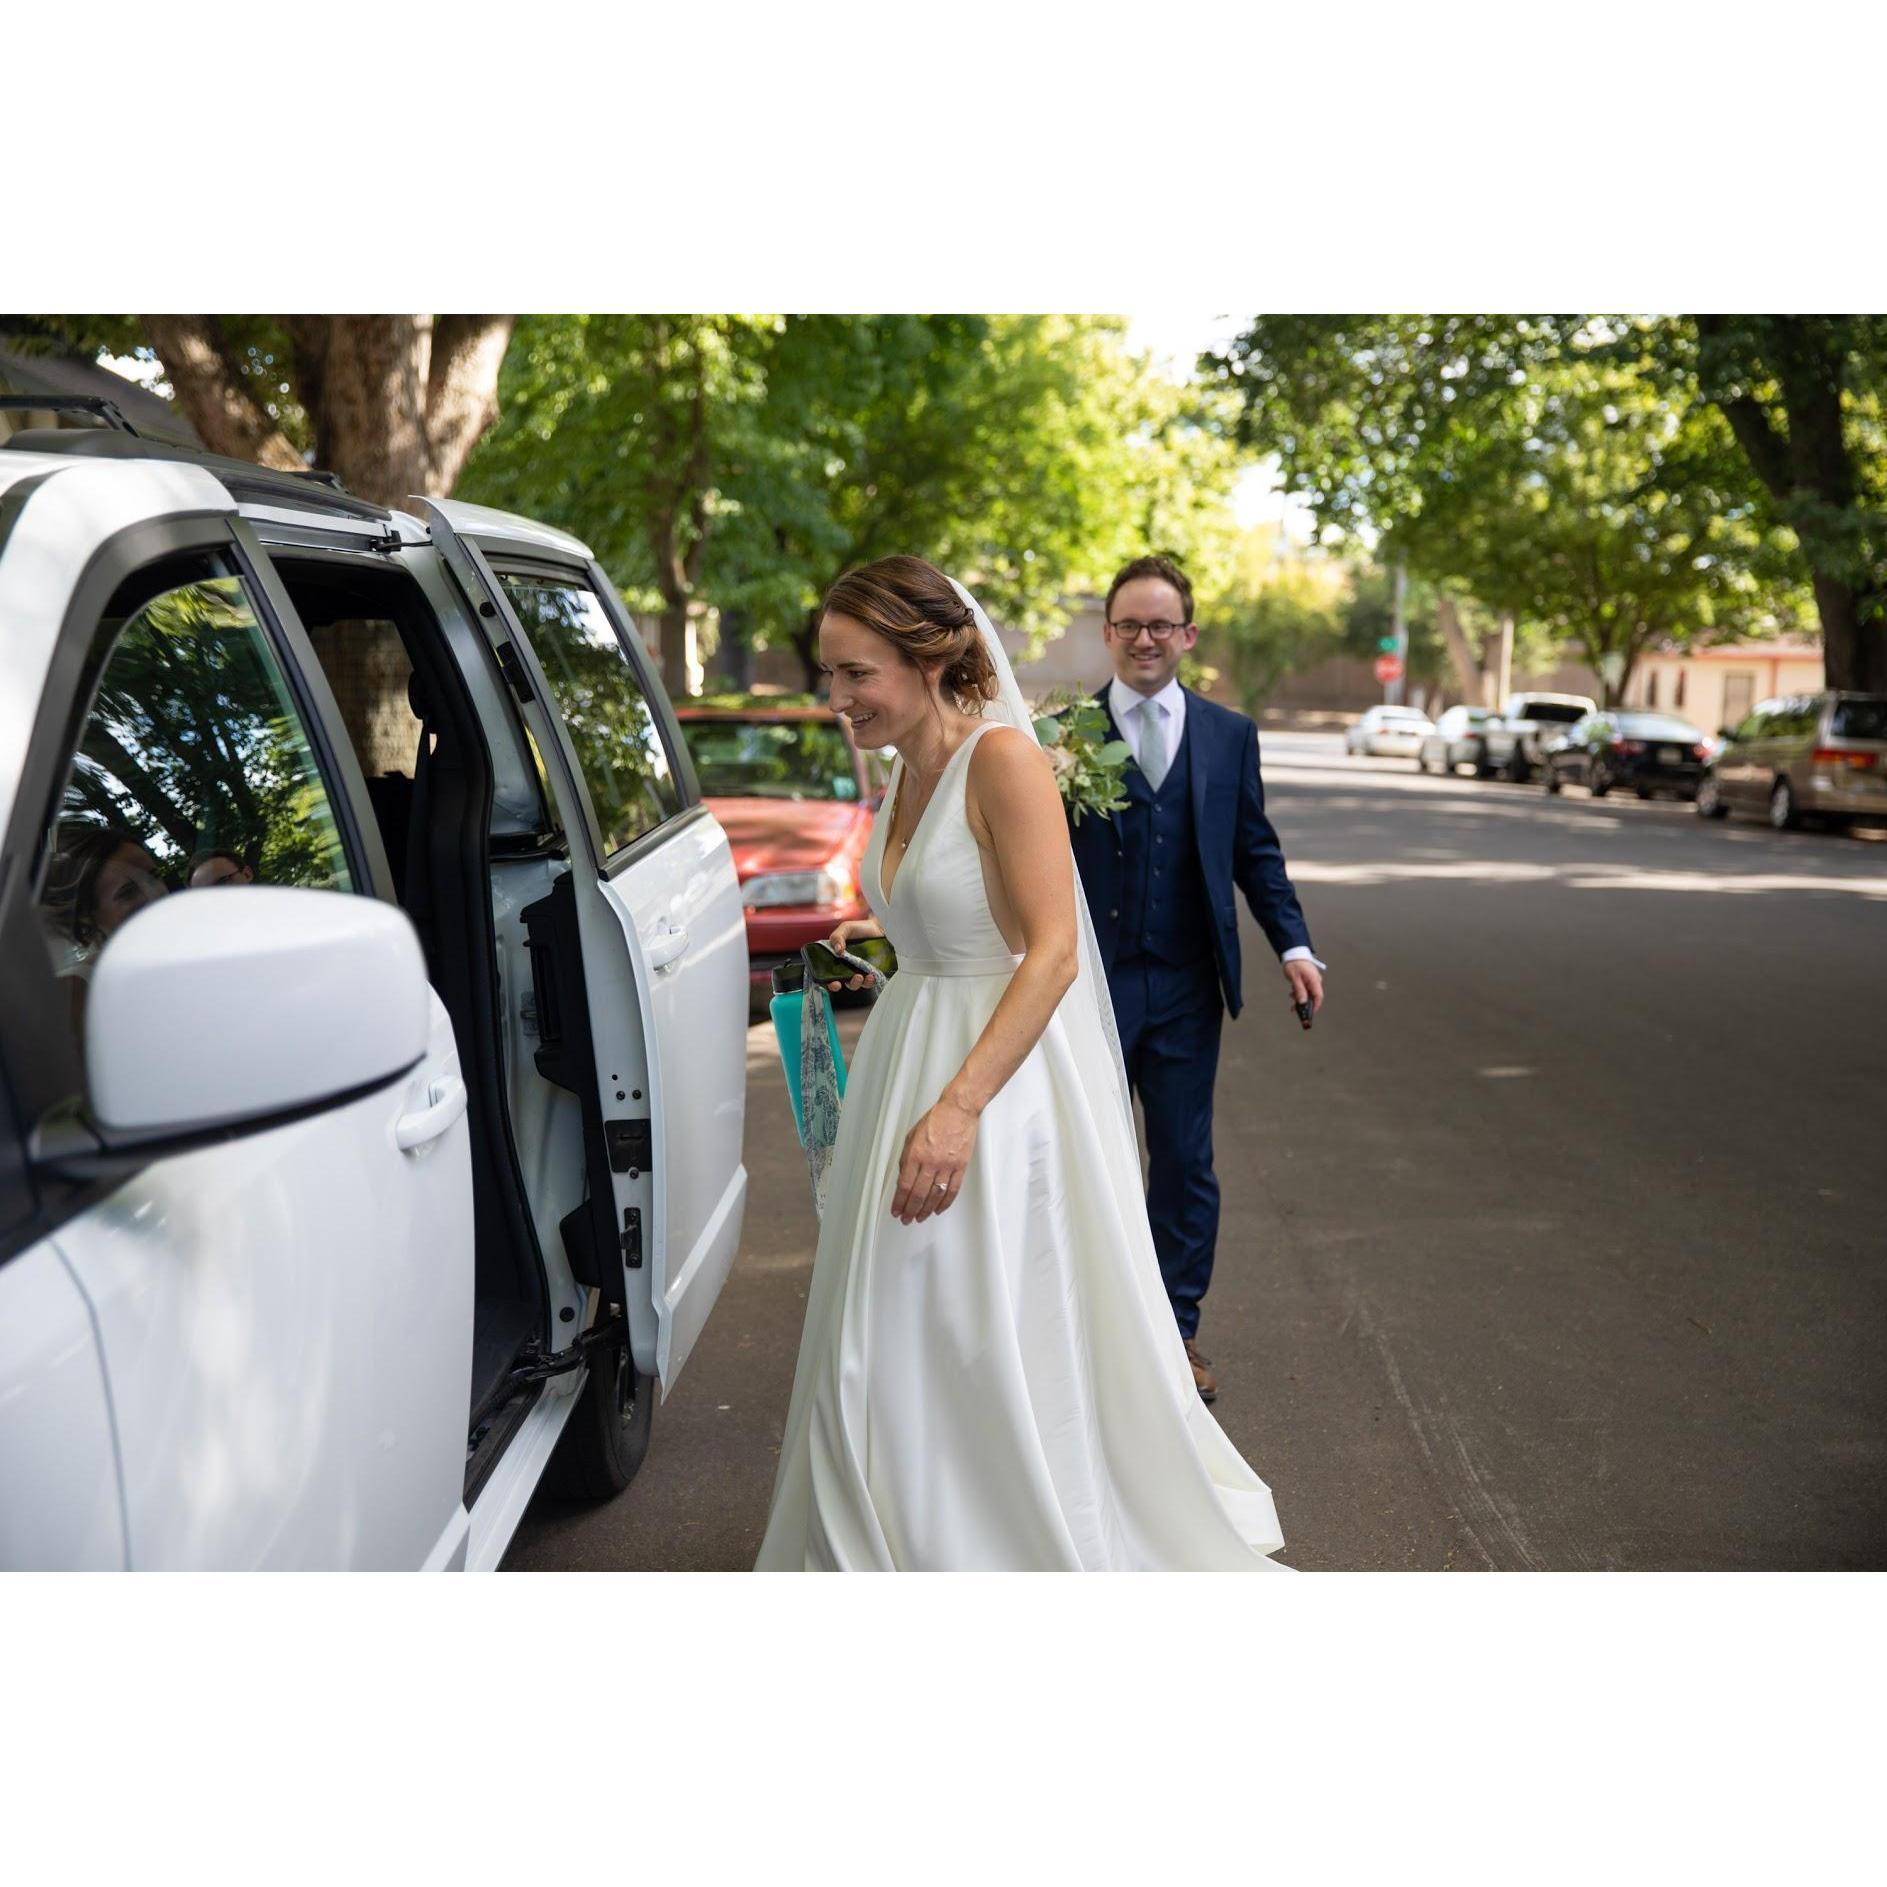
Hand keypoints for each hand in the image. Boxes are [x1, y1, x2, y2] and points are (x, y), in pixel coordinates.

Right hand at [825, 918, 881, 991]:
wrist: (876, 928)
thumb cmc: (859, 929)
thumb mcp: (846, 928)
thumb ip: (837, 937)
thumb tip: (837, 950)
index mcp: (837, 960)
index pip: (831, 977)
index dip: (831, 984)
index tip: (835, 984)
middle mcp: (847, 968)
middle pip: (846, 983)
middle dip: (850, 984)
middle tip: (855, 978)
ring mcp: (860, 971)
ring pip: (858, 984)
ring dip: (860, 983)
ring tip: (863, 976)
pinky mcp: (871, 972)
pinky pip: (870, 981)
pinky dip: (871, 981)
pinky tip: (872, 976)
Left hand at [890, 1095, 977, 1223]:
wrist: (958, 1111)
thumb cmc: (934, 1121)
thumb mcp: (911, 1137)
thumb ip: (906, 1159)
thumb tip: (904, 1179)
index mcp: (915, 1154)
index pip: (904, 1185)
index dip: (899, 1202)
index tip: (896, 1210)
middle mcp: (930, 1162)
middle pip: (919, 1194)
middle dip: (910, 1210)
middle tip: (906, 1219)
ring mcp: (947, 1165)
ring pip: (935, 1196)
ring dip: (926, 1210)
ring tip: (920, 1218)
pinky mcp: (960, 1166)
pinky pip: (952, 1190)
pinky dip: (945, 1203)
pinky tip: (938, 1209)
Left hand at [1283, 957, 1323, 1018]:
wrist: (1293, 952)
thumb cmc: (1294, 963)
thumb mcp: (1295, 978)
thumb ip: (1299, 991)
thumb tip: (1303, 1002)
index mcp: (1314, 980)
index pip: (1318, 997)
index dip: (1315, 1006)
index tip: (1309, 1014)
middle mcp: (1315, 981)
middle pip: (1313, 996)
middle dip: (1304, 1004)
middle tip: (1297, 1010)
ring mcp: (1312, 980)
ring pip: (1308, 993)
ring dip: (1300, 998)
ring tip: (1292, 998)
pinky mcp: (1308, 980)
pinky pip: (1306, 989)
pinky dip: (1299, 992)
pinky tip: (1293, 992)